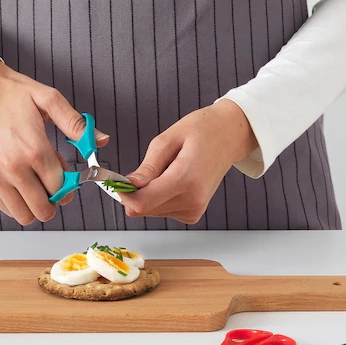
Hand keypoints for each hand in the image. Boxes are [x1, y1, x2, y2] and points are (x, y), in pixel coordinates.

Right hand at [0, 56, 108, 225]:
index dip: (69, 186)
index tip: (69, 176)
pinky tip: (20, 183)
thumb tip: (101, 141)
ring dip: (35, 205)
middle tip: (54, 182)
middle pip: (44, 208)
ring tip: (36, 183)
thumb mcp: (49, 99)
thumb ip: (76, 124)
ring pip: (24, 214)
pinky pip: (4, 207)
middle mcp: (13, 167)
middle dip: (55, 199)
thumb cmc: (10, 92)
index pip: (60, 188)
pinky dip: (16, 203)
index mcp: (34, 149)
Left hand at [119, 99, 256, 223]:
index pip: (143, 202)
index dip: (123, 194)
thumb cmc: (202, 131)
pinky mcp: (193, 213)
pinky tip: (173, 179)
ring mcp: (194, 209)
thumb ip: (148, 166)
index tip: (115, 180)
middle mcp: (192, 200)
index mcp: (185, 179)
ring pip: (151, 211)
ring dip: (149, 194)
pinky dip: (160, 197)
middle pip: (144, 208)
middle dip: (135, 192)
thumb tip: (129, 185)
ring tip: (167, 170)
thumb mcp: (168, 139)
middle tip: (144, 169)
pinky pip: (162, 210)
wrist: (230, 135)